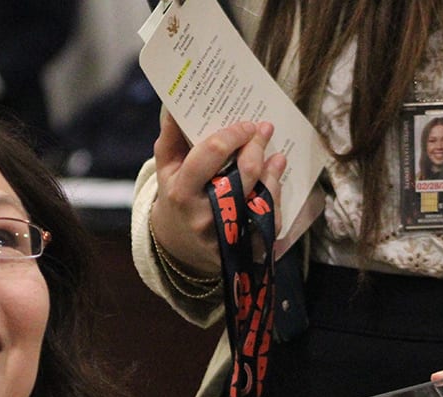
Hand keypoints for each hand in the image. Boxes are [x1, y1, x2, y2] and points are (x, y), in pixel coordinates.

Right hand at [149, 113, 285, 276]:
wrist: (179, 246)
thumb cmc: (175, 197)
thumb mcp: (166, 168)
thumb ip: (171, 135)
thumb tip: (174, 102)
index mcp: (182, 191)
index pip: (213, 152)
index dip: (235, 133)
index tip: (247, 124)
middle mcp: (204, 214)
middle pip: (244, 173)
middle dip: (257, 147)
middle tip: (264, 129)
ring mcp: (226, 234)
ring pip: (262, 196)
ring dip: (273, 171)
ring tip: (276, 156)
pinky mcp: (245, 249)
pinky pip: (270, 220)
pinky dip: (276, 197)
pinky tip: (275, 180)